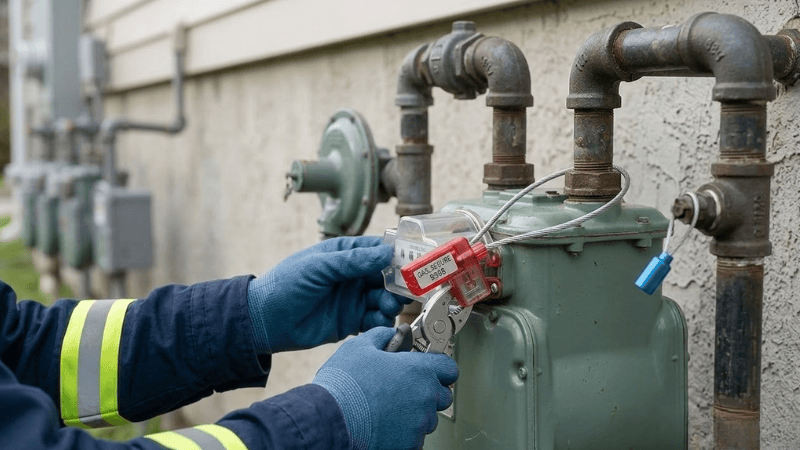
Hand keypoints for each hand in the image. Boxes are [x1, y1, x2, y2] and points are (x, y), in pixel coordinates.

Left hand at [247, 236, 408, 353]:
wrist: (264, 321)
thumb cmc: (285, 284)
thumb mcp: (318, 267)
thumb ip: (352, 261)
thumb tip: (386, 253)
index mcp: (345, 254)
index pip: (378, 251)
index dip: (397, 256)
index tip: (412, 263)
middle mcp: (353, 276)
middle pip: (387, 277)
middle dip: (398, 284)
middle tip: (402, 292)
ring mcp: (352, 299)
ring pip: (384, 299)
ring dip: (391, 303)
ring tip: (386, 308)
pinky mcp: (350, 322)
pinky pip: (374, 320)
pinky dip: (381, 321)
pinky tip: (379, 322)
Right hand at [313, 327, 457, 449]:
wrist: (329, 418)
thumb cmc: (344, 383)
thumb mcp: (360, 346)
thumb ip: (384, 335)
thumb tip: (394, 333)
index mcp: (419, 371)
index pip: (449, 368)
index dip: (438, 367)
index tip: (428, 368)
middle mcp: (425, 398)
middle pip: (442, 395)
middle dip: (428, 391)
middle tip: (404, 388)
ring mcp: (418, 424)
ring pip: (428, 418)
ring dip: (416, 413)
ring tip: (390, 407)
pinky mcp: (409, 444)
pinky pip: (415, 437)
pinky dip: (405, 432)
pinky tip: (385, 423)